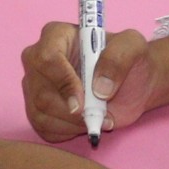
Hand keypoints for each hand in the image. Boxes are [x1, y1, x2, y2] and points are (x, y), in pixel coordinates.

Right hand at [21, 23, 161, 141]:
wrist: (133, 85)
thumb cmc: (130, 60)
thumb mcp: (134, 47)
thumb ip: (119, 58)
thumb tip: (98, 88)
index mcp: (56, 36)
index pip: (46, 58)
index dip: (63, 82)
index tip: (82, 101)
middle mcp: (38, 59)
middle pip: (40, 92)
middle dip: (70, 111)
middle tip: (98, 115)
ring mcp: (35, 85)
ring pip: (40, 113)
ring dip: (73, 123)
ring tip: (99, 117)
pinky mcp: (38, 109)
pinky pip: (43, 128)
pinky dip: (68, 132)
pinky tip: (86, 122)